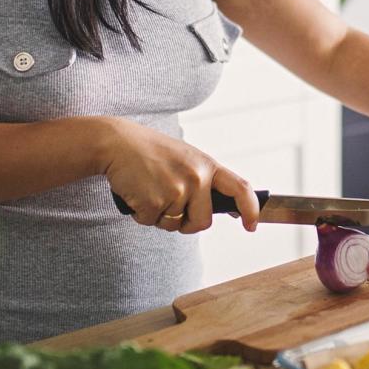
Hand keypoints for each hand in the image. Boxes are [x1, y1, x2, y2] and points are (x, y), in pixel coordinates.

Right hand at [100, 118, 259, 233]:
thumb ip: (204, 180)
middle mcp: (197, 177)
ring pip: (174, 225)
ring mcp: (177, 189)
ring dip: (159, 216)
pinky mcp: (155, 201)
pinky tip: (137, 192)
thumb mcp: (186, 159)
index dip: (251, 209)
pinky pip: (152, 223)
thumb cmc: (150, 152)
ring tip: (150, 189)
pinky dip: (142, 214)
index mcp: (207, 165)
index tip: (251, 225)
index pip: (241, 189)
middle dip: (186, 223)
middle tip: (169, 204)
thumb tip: (226, 208)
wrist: (117, 143)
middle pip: (203, 222)